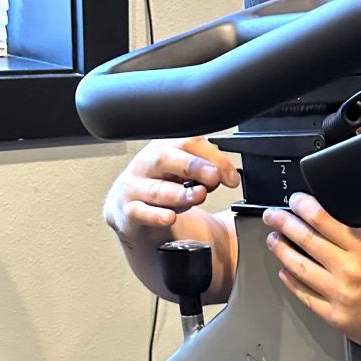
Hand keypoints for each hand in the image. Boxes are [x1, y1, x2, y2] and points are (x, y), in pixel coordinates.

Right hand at [104, 137, 240, 241]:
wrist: (131, 212)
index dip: (214, 158)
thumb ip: (208, 174)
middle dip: (193, 167)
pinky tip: (169, 217)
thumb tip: (230, 177)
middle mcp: (147, 163)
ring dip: (181, 193)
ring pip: (157, 189)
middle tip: (213, 177)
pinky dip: (156, 216)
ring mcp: (135, 186)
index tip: (231, 177)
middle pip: (167, 158)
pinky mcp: (129, 210)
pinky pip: (141, 212)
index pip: (189, 143)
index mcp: (165, 148)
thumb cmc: (164, 188)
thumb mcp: (186, 176)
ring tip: (198, 196)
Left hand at [262, 193, 360, 360]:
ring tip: (274, 240)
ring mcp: (340, 296)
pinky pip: (305, 296)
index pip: (325, 220)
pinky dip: (291, 282)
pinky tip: (285, 271)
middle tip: (272, 216)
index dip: (304, 206)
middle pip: (306, 240)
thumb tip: (352, 214)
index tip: (295, 200)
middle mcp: (350, 271)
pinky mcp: (335, 317)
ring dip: (282, 250)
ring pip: (299, 267)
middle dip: (284, 223)